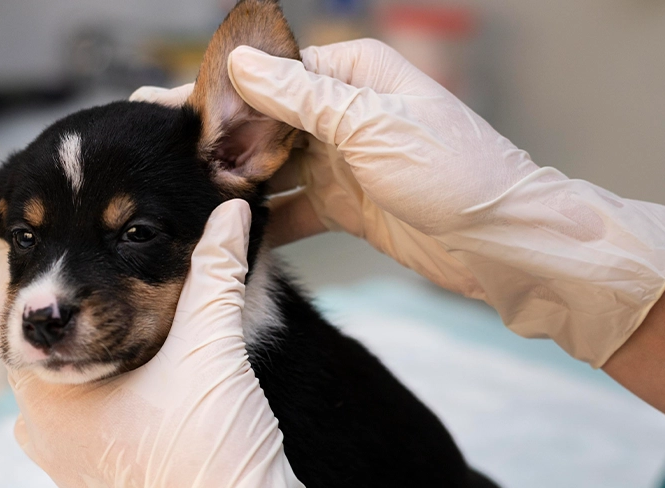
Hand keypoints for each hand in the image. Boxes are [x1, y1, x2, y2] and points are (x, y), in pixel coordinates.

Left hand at [0, 200, 384, 487]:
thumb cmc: (217, 450)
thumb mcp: (214, 345)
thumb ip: (217, 268)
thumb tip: (230, 209)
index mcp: (47, 402)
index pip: (18, 318)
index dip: (27, 267)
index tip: (30, 226)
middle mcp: (43, 442)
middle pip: (46, 358)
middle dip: (70, 313)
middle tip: (88, 262)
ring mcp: (69, 478)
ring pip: (69, 399)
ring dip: (92, 362)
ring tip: (123, 321)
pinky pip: (92, 436)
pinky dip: (110, 405)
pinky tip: (146, 387)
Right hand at [135, 41, 664, 367]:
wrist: (508, 246)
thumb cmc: (459, 176)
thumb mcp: (373, 127)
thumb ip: (302, 98)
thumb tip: (240, 65)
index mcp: (356, 74)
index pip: (270, 72)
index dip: (214, 91)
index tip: (160, 107)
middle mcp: (348, 112)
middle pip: (263, 119)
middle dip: (214, 141)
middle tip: (156, 160)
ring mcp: (346, 161)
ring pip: (272, 166)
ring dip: (234, 184)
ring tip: (182, 200)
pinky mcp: (349, 206)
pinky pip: (291, 209)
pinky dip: (263, 221)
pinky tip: (227, 235)